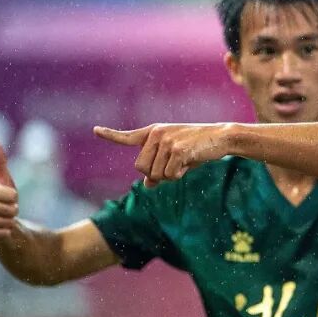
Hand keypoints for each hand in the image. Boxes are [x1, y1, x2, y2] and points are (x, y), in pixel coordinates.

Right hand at [0, 141, 18, 242]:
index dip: (6, 194)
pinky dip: (4, 232)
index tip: (14, 197)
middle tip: (15, 210)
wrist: (10, 222)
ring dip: (8, 221)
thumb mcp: (6, 180)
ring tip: (11, 219)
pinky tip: (7, 230)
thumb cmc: (7, 200)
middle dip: (8, 209)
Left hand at [94, 123, 232, 186]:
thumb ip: (159, 169)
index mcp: (154, 133)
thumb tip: (147, 185)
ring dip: (170, 175)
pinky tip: (191, 162)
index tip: (95, 130)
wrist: (222, 137)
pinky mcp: (177, 150)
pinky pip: (170, 175)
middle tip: (175, 166)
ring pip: (155, 174)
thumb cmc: (198, 148)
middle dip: (156, 174)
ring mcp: (166, 141)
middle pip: (141, 168)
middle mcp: (156, 134)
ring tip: (186, 161)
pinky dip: (179, 175)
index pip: (128, 137)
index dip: (111, 135)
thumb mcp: (176, 158)